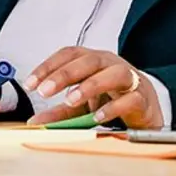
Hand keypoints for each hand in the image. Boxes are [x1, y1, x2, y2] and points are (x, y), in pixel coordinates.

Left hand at [23, 47, 161, 128]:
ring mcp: (130, 79)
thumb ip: (59, 110)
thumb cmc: (110, 98)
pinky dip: (113, 108)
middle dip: (64, 75)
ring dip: (90, 86)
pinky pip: (130, 99)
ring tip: (71, 100)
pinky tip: (98, 117)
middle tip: (44, 91)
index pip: (68, 54)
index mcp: (92, 60)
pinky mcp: (143, 98)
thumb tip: (34, 121)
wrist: (145, 107)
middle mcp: (110, 64)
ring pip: (113, 74)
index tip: (30, 84)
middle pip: (88, 60)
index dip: (47, 66)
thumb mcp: (80, 104)